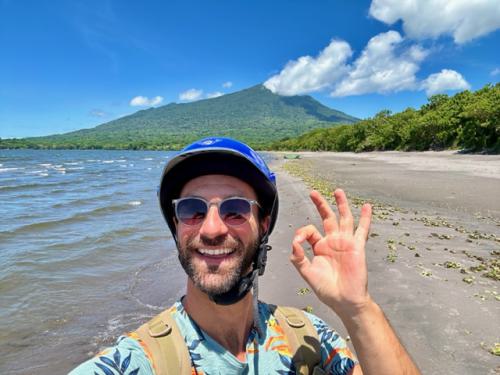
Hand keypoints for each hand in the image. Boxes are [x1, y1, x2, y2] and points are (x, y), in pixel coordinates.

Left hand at [290, 189, 371, 317]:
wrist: (344, 300)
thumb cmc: (327, 289)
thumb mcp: (307, 273)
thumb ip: (298, 257)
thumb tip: (294, 242)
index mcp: (319, 247)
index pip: (309, 231)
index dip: (302, 233)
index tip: (298, 242)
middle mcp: (332, 242)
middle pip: (326, 218)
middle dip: (320, 204)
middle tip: (313, 193)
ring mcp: (345, 242)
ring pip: (344, 218)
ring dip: (341, 204)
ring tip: (338, 191)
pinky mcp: (357, 247)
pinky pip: (362, 230)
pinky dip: (365, 218)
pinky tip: (366, 207)